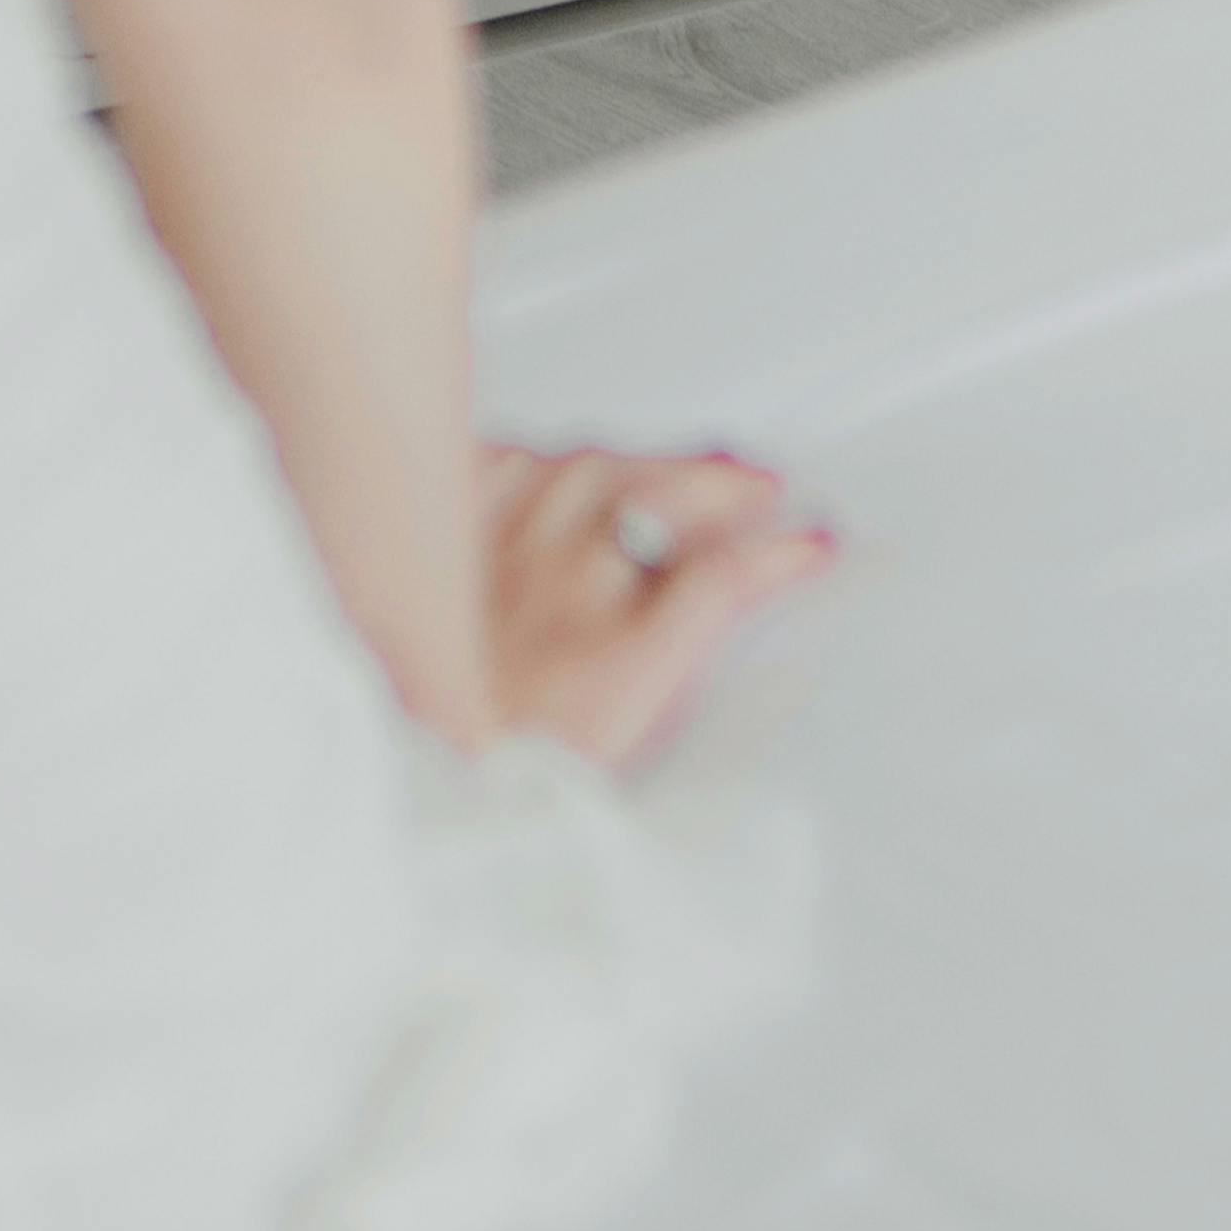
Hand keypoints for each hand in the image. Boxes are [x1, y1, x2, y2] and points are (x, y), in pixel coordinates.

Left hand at [476, 438, 830, 761]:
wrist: (414, 765)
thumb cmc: (521, 768)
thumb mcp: (630, 752)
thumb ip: (689, 676)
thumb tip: (749, 608)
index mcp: (611, 669)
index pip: (721, 580)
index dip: (780, 554)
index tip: (815, 545)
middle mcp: (558, 597)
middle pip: (660, 500)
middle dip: (726, 486)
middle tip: (764, 488)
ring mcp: (500, 551)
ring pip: (594, 467)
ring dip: (653, 462)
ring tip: (695, 468)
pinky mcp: (450, 526)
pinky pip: (519, 462)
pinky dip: (559, 464)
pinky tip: (588, 473)